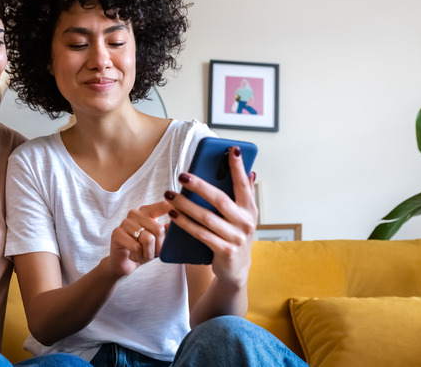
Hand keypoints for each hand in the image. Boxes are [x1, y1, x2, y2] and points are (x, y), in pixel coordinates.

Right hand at [108, 201, 170, 276]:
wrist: (125, 263)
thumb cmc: (144, 250)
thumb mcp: (159, 242)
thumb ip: (166, 233)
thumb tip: (170, 225)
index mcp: (148, 212)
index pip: (163, 206)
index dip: (172, 206)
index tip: (179, 204)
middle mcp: (136, 213)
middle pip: (158, 230)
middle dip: (159, 248)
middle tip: (152, 254)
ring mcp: (125, 222)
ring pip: (147, 239)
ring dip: (148, 254)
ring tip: (142, 255)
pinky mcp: (117, 233)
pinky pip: (136, 247)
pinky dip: (137, 256)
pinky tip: (133, 256)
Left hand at [166, 146, 257, 285]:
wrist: (235, 270)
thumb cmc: (234, 236)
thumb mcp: (242, 216)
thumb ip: (244, 195)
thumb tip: (250, 171)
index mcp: (250, 209)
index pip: (244, 184)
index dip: (238, 167)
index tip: (231, 149)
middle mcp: (246, 222)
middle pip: (220, 199)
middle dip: (200, 186)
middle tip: (182, 175)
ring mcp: (235, 238)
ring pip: (206, 217)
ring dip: (185, 205)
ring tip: (170, 194)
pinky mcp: (224, 251)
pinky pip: (200, 234)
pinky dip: (185, 223)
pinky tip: (173, 214)